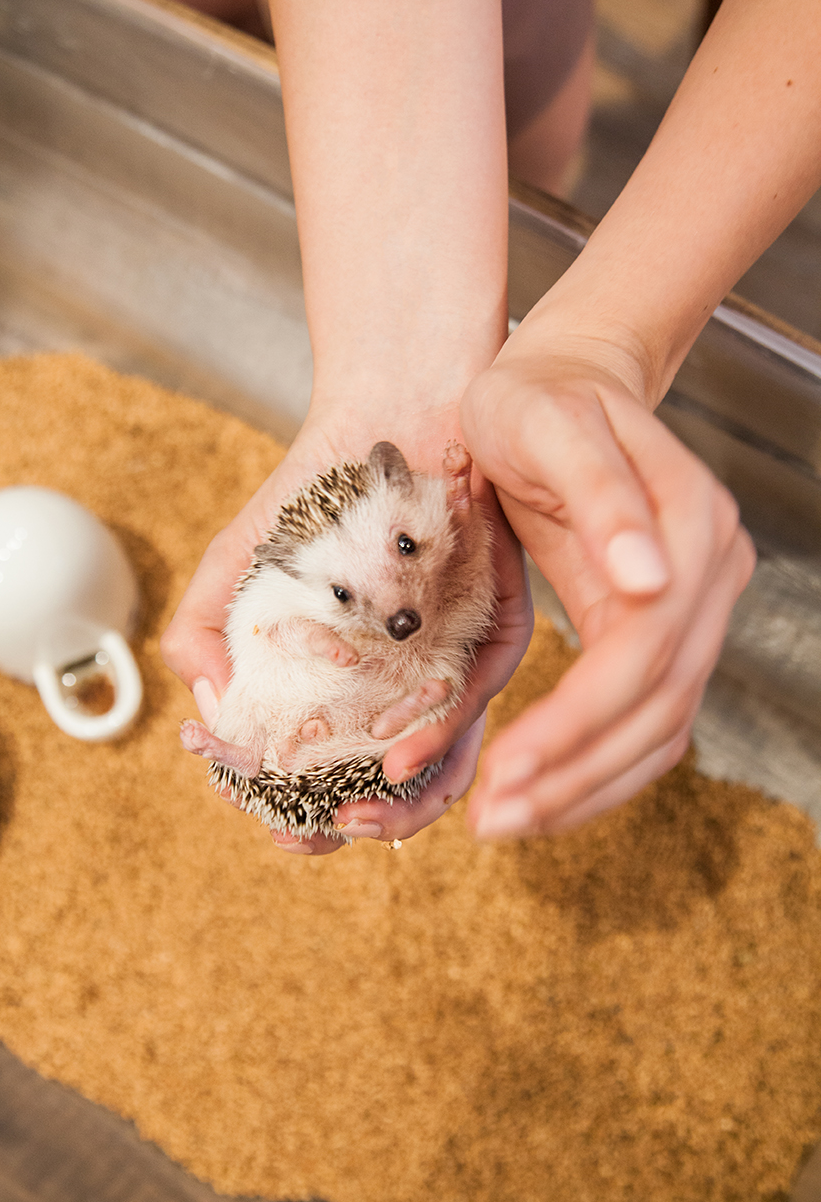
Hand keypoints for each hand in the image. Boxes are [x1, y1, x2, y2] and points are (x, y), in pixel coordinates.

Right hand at [160, 403, 531, 854]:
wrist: (382, 412)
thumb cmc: (312, 491)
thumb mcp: (237, 563)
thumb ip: (203, 632)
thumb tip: (211, 712)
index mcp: (349, 685)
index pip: (338, 774)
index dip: (308, 814)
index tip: (283, 829)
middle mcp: (405, 683)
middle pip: (400, 785)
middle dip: (361, 825)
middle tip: (322, 834)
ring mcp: (453, 661)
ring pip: (450, 760)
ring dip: (404, 803)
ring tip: (354, 816)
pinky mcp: (498, 626)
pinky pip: (479, 697)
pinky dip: (439, 735)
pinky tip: (396, 756)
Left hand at [460, 345, 755, 838]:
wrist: (562, 380)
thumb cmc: (540, 396)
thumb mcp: (549, 425)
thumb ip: (602, 495)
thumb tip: (653, 581)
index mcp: (689, 525)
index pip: (642, 651)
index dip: (576, 720)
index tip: (505, 767)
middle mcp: (708, 575)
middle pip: (658, 706)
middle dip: (575, 774)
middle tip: (494, 821)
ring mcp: (694, 607)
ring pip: (660, 728)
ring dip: (586, 787)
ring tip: (508, 821)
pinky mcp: (660, 629)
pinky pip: (645, 718)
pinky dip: (596, 767)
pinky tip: (543, 792)